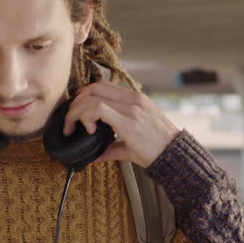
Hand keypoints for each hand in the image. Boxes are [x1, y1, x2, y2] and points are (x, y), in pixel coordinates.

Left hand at [62, 80, 180, 167]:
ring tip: (72, 127)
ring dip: (75, 112)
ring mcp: (131, 108)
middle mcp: (133, 99)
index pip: (103, 85)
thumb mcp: (133, 141)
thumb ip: (112, 145)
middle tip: (69, 121)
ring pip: (92, 97)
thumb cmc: (157, 149)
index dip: (84, 94)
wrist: (175, 156)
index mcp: (135, 99)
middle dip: (75, 104)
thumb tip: (94, 156)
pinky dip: (87, 117)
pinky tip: (88, 130)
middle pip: (93, 88)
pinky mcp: (128, 121)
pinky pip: (99, 109)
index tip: (76, 109)